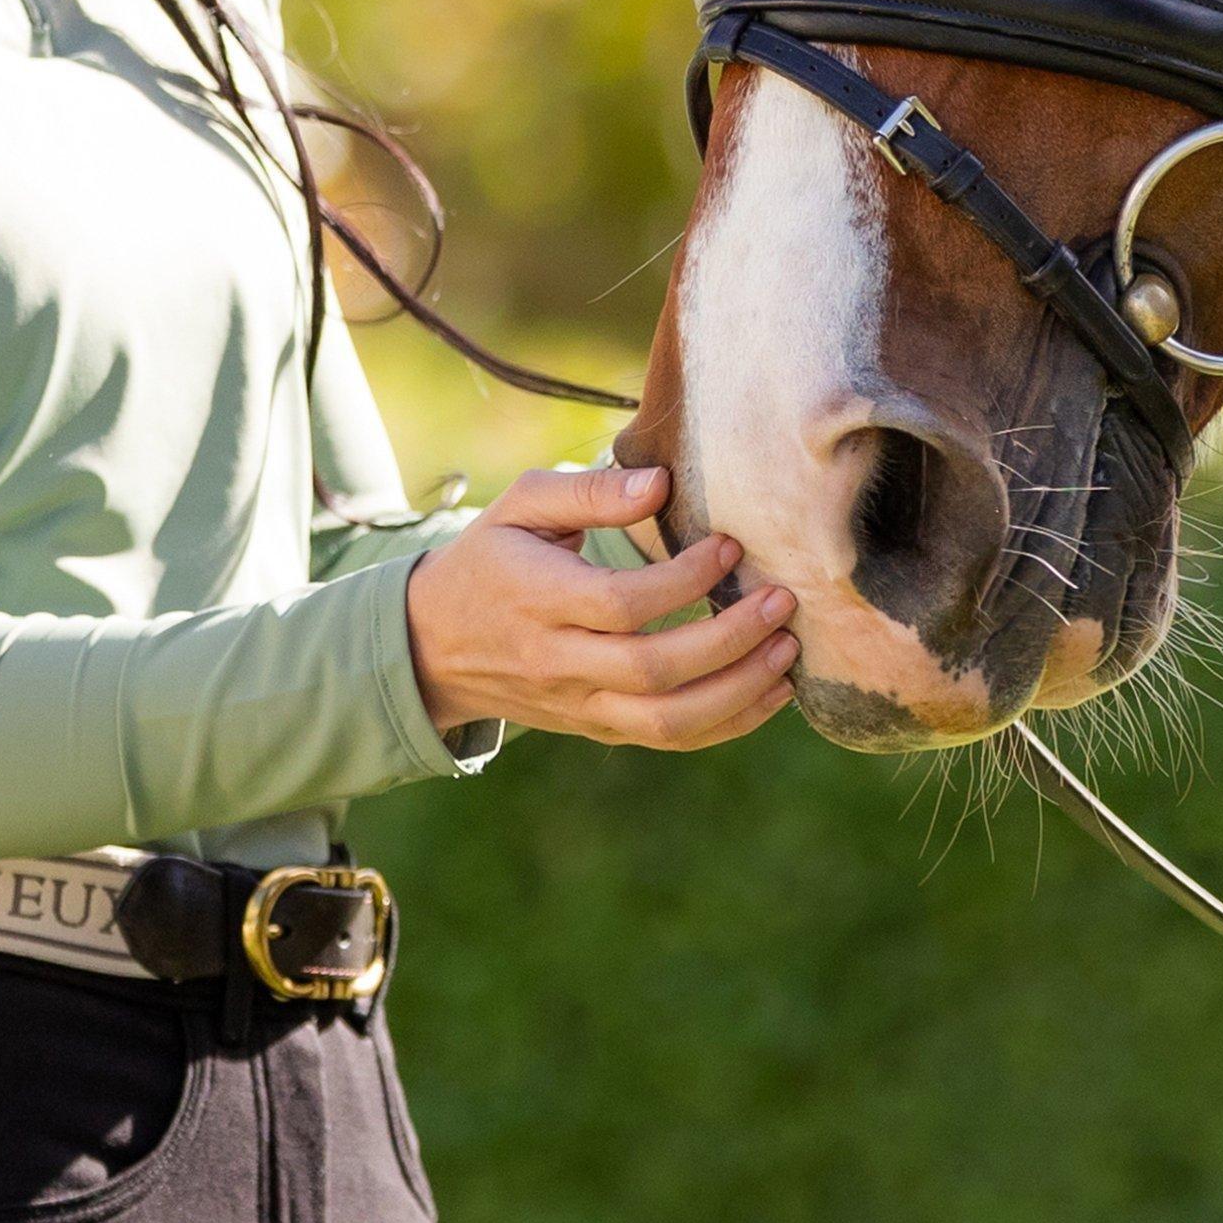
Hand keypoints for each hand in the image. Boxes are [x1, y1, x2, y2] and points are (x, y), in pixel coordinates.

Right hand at [401, 463, 797, 749]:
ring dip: (739, 690)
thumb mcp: (521, 506)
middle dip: (729, 640)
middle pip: (653, 669)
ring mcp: (579, 704)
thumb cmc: (493, 559)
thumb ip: (589, 491)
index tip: (731, 547)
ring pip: (666, 720)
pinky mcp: (597, 728)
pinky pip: (668, 739)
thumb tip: (660, 483)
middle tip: (781, 601)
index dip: (685, 580)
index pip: (621, 603)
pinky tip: (771, 692)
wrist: (434, 645)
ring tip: (788, 649)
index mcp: (538, 600)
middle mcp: (558, 662)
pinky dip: (727, 724)